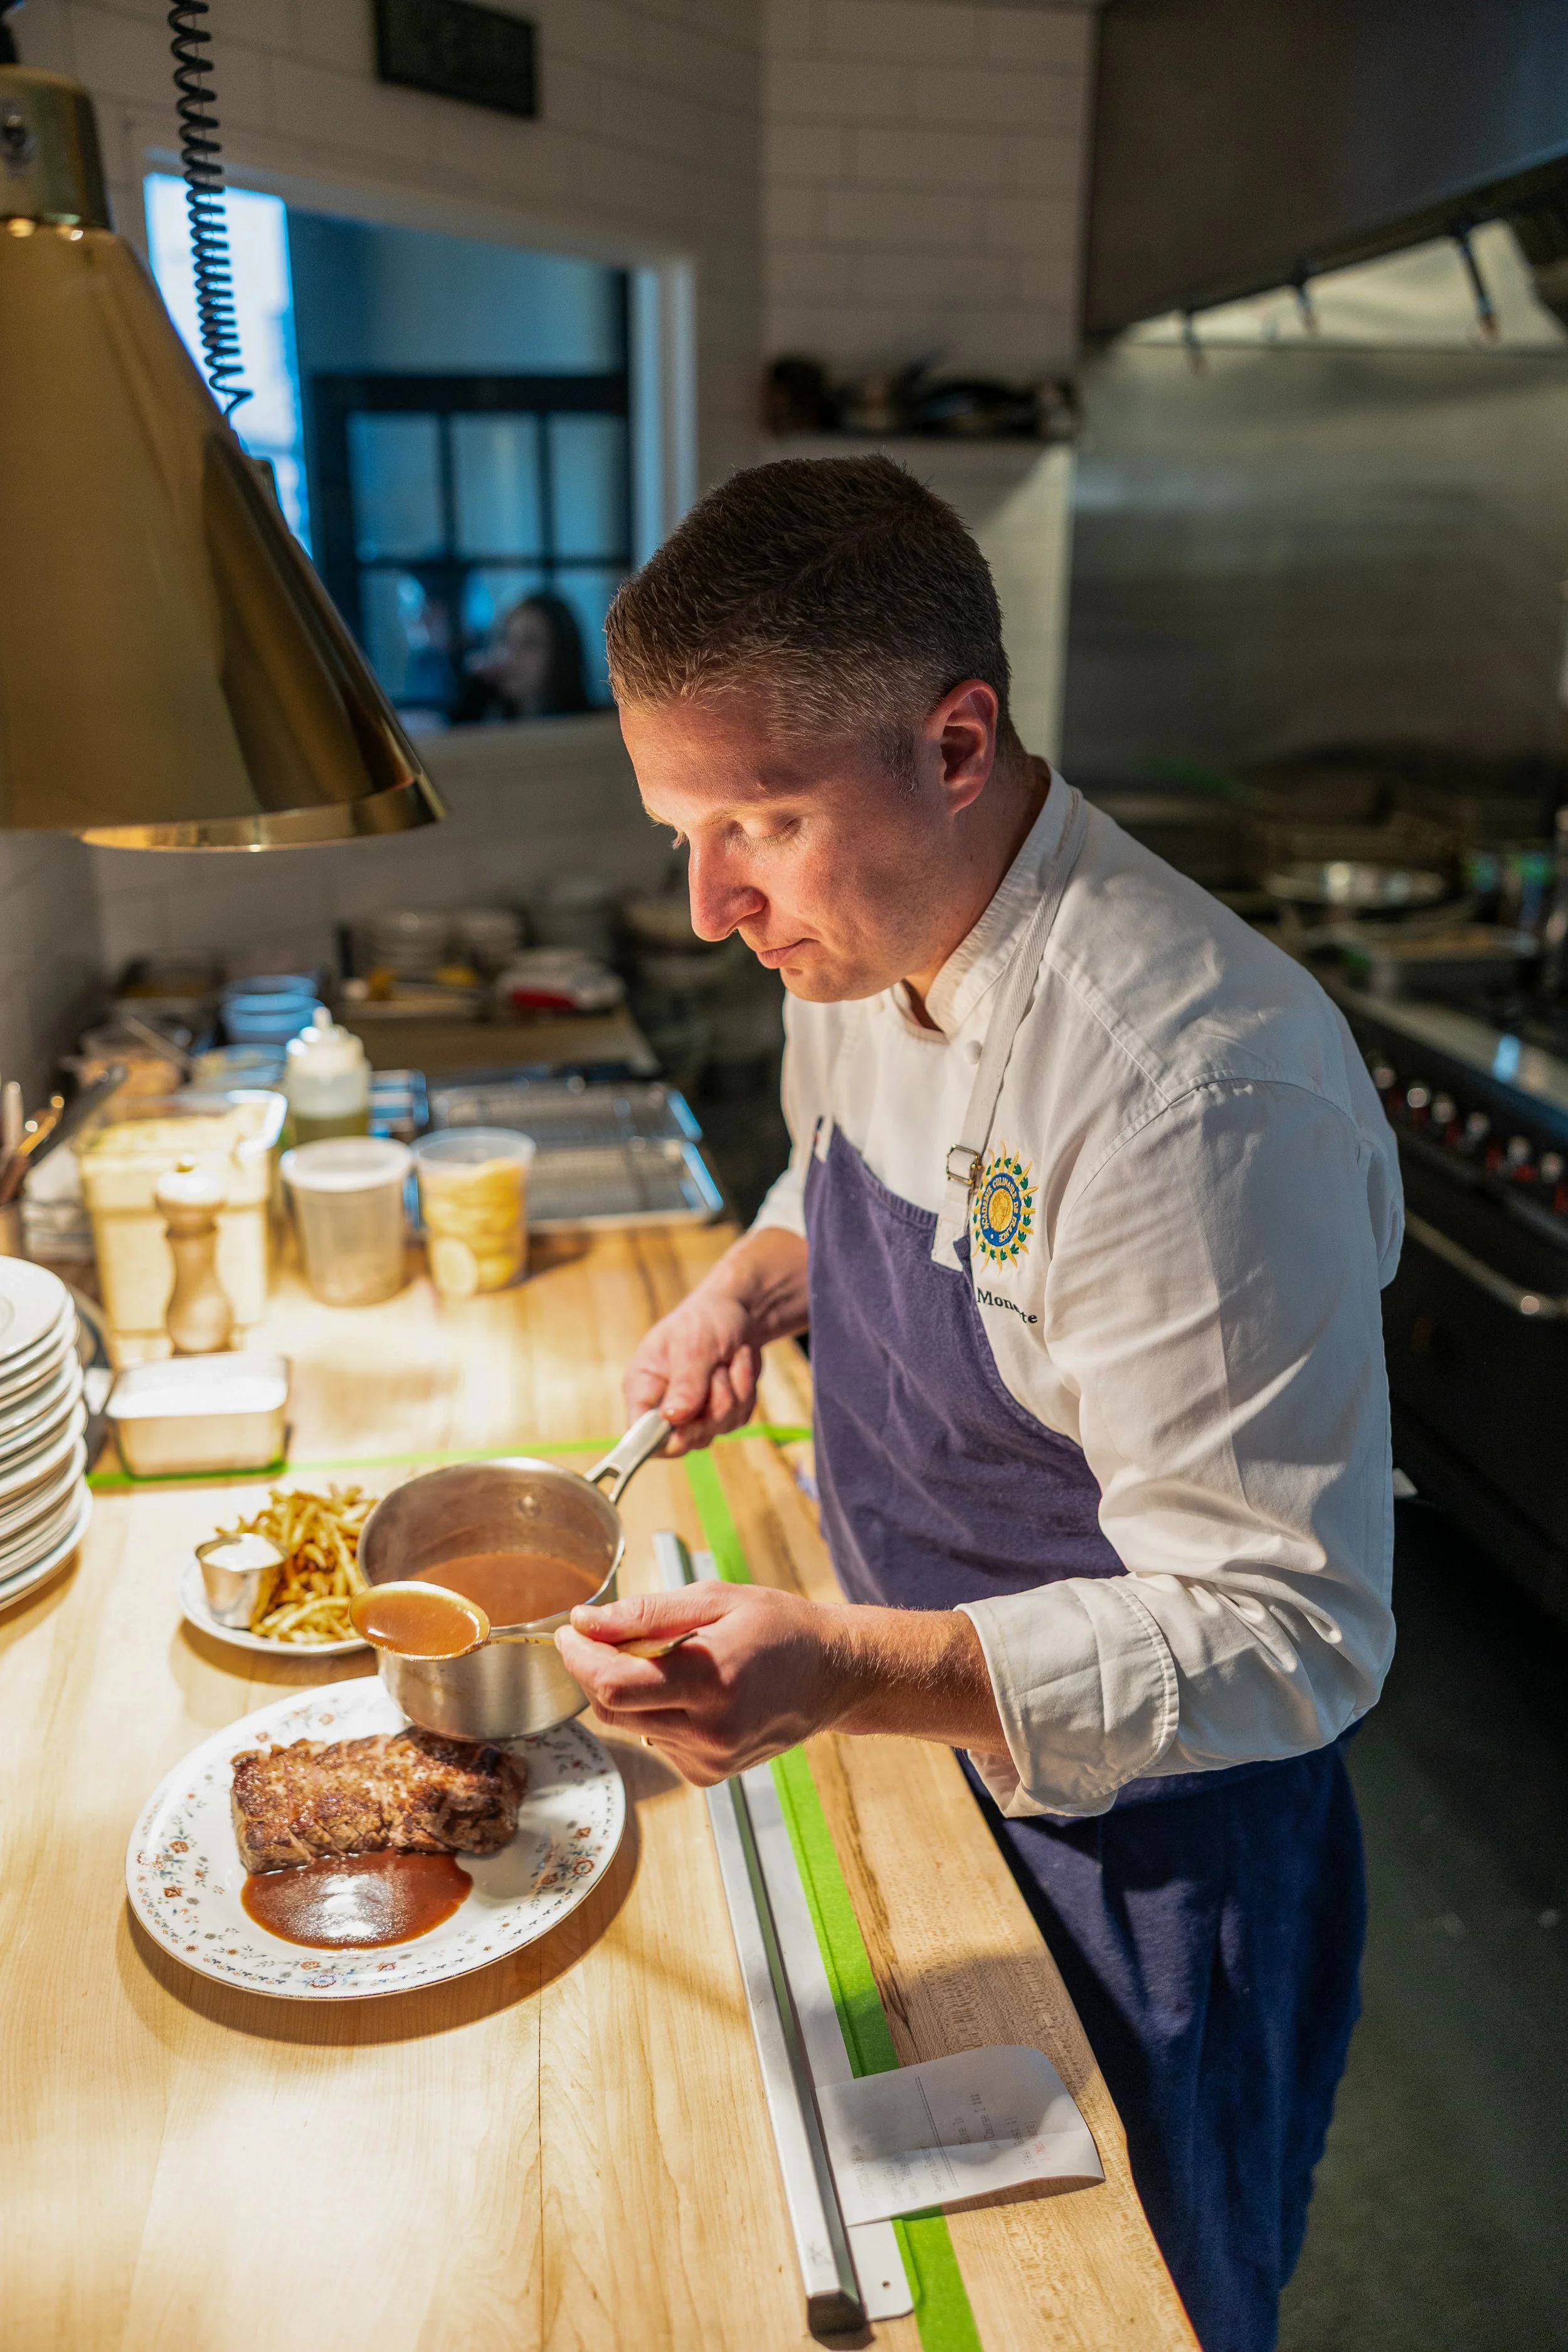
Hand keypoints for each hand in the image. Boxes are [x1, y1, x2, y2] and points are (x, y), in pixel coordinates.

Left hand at [555, 1584, 1005, 1785]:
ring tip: (672, 1660)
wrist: (834, 1676)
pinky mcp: (709, 1775)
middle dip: (594, 1673)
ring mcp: (710, 1759)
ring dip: (630, 1692)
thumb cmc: (779, 1628)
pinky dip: (657, 1713)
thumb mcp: (715, 1600)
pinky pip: (656, 1741)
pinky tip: (692, 1693)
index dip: (579, 1659)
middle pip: (610, 1711)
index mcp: (711, 1680)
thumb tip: (585, 1622)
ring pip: (630, 1727)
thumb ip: (644, 1614)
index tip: (569, 1633)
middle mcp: (709, 1730)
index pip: (613, 1685)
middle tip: (604, 1638)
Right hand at [624, 1286, 759, 1456]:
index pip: (638, 1432)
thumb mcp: (693, 1344)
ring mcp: (693, 1414)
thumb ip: (685, 1382)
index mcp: (643, 1386)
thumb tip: (673, 1418)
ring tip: (726, 1362)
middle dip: (712, 1408)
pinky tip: (736, 1368)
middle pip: (684, 1439)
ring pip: (716, 1429)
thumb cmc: (705, 1320)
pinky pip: (737, 1420)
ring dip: (732, 1393)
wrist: (736, 1313)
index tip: (684, 1432)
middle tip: (718, 1373)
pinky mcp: (719, 1415)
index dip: (658, 1441)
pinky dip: (744, 1392)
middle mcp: (664, 1406)